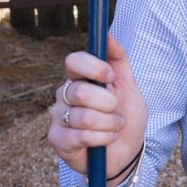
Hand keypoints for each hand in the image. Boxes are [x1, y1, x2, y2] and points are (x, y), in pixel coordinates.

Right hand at [46, 33, 147, 184]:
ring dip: (110, 124)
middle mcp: (64, 95)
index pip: (73, 61)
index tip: (111, 77)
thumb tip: (108, 34)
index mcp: (80, 79)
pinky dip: (103, 139)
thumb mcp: (129, 87)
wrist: (127, 152)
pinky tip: (106, 140)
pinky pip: (82, 136)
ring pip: (84, 117)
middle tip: (116, 111)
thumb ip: (119, 61)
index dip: (94, 68)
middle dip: (108, 104)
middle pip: (80, 91)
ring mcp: (57, 117)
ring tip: (114, 128)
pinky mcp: (57, 139)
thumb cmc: (126, 118)